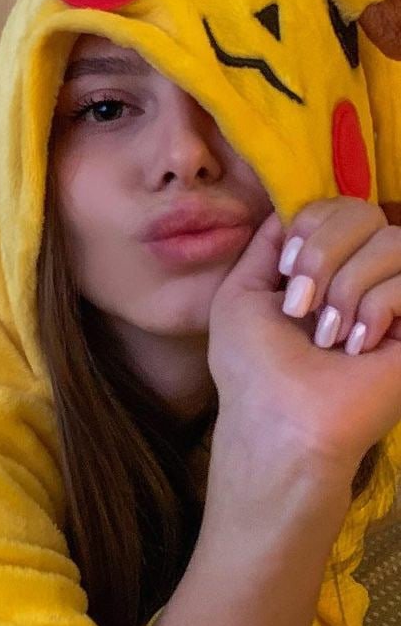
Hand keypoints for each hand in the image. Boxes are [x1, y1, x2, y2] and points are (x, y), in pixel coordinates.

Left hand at [207, 199, 400, 479]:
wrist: (282, 419)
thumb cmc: (252, 365)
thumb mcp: (240, 293)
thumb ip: (267, 243)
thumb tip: (290, 207)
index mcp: (324, 265)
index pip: (336, 205)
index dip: (309, 228)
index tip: (285, 271)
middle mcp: (364, 274)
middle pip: (363, 211)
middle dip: (321, 255)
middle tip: (301, 308)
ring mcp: (398, 298)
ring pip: (392, 240)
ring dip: (345, 289)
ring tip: (329, 337)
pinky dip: (374, 311)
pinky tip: (359, 348)